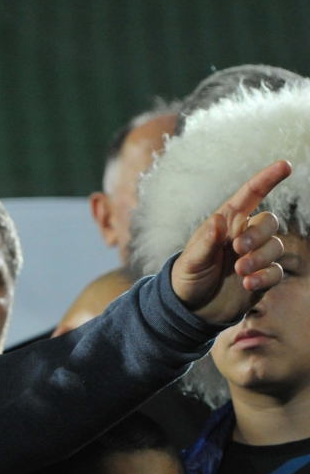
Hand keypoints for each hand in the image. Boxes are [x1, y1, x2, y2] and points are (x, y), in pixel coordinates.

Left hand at [172, 160, 291, 322]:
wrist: (192, 307)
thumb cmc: (188, 276)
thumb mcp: (191, 259)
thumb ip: (206, 241)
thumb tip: (220, 220)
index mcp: (226, 223)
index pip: (250, 196)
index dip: (267, 179)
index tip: (285, 165)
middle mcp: (244, 235)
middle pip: (269, 222)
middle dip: (258, 234)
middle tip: (238, 250)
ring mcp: (255, 256)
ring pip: (276, 246)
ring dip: (260, 258)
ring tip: (240, 271)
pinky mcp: (263, 276)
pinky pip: (276, 271)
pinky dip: (265, 276)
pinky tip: (247, 284)